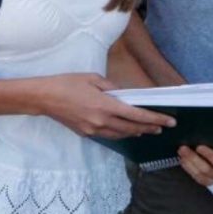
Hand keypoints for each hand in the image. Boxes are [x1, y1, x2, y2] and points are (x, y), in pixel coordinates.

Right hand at [38, 73, 176, 138]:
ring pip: (121, 134)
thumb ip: (111, 87)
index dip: (155, 119)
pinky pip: (109, 135)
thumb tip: (124, 94)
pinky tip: (126, 130)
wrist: (44, 98)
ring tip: (147, 130)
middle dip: (149, 128)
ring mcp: (94, 129)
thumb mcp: (92, 78)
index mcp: (105, 105)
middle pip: (132, 128)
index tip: (168, 121)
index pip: (136, 115)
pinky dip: (121, 133)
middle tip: (162, 127)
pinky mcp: (86, 133)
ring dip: (136, 132)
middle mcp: (102, 121)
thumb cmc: (67, 83)